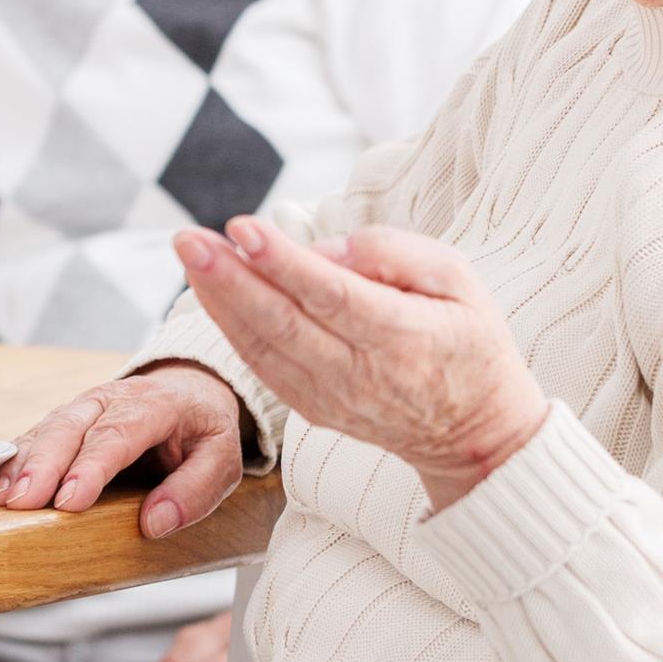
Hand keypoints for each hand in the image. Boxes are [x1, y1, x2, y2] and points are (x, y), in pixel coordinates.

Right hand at [0, 361, 247, 537]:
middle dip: (41, 466)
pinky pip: (33, 437)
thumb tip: (155, 522)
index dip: (90, 467)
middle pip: (70, 429)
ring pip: (45, 430)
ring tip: (0, 498)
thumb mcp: (222, 458)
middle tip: (21, 502)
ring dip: (19, 465)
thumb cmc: (202, 430)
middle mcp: (111, 400)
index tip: (69, 500)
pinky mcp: (64, 422)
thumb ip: (195, 489)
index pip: (118, 435)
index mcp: (156, 404)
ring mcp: (82, 407)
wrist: (188, 390)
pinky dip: (10, 461)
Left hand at [178, 218, 545, 508]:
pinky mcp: (312, 408)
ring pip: (263, 346)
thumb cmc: (468, 341)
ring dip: (218, 300)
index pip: (332, 296)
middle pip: (283, 323)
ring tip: (188, 253)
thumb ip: (397, 253)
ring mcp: (332, 397)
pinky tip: (208, 291)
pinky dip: (230, 328)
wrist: (474, 432)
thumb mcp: (461, 281)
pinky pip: (262, 366)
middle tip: (188, 238)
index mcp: (403, 337)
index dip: (283, 262)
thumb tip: (326, 248)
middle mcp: (361, 373)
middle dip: (229, 278)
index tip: (242, 228)